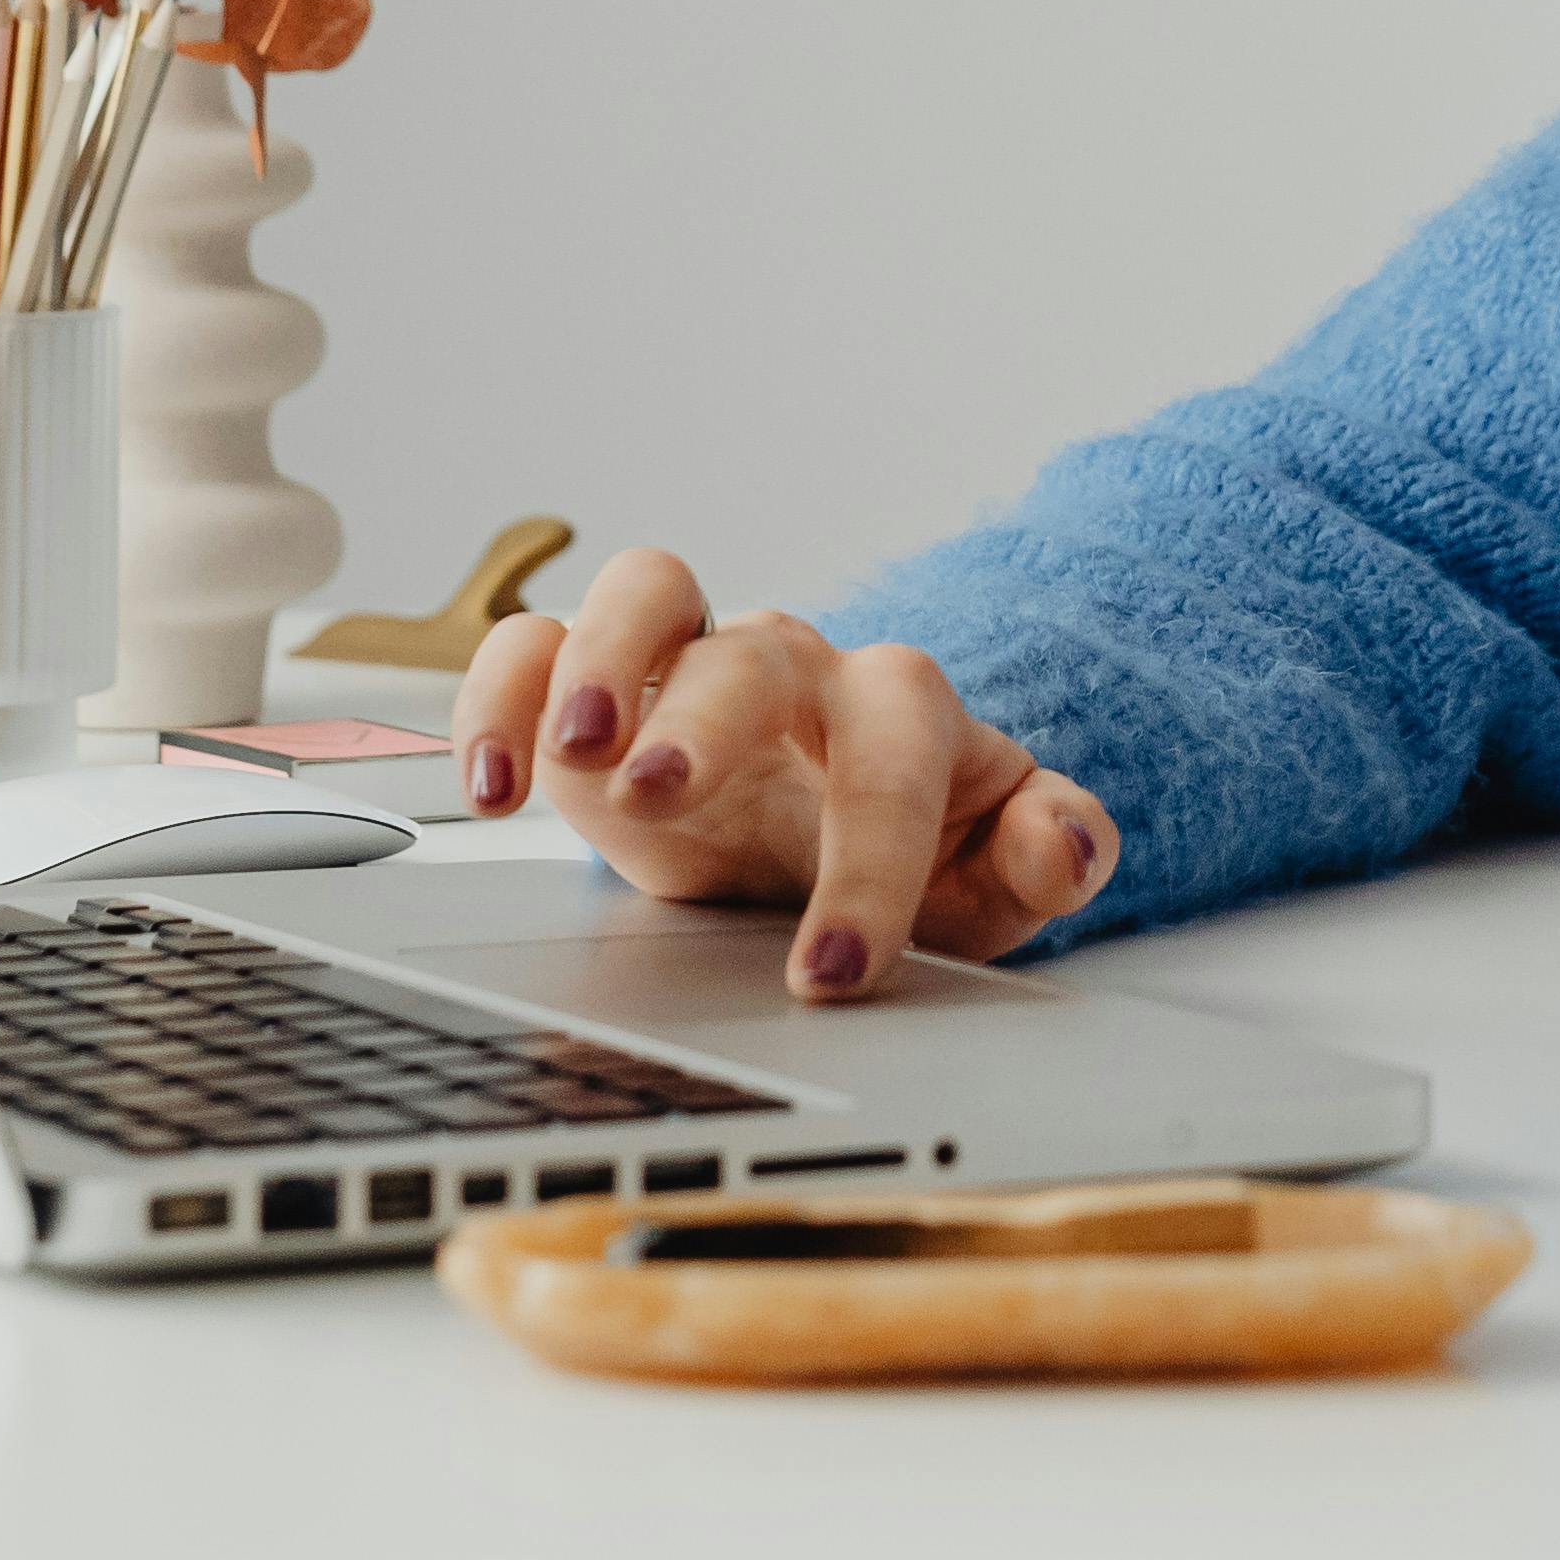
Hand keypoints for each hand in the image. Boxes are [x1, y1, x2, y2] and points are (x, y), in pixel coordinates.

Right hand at [452, 548, 1117, 999]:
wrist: (815, 841)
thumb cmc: (906, 854)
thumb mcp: (991, 878)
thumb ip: (1050, 852)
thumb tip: (1070, 842)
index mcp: (897, 711)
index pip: (898, 752)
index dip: (871, 860)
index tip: (833, 972)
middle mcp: (792, 667)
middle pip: (758, 648)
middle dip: (708, 716)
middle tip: (665, 796)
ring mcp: (687, 662)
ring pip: (650, 587)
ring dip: (600, 661)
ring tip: (571, 754)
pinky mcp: (594, 689)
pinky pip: (534, 644)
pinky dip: (499, 693)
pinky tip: (489, 785)